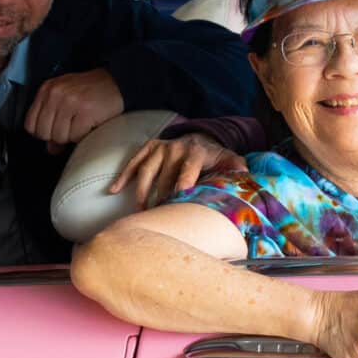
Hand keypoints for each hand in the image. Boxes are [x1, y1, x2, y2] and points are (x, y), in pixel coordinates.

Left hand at [24, 68, 124, 147]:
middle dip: (57, 136)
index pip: (30, 124)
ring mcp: (70, 102)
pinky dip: (84, 136)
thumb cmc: (91, 92)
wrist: (119, 82)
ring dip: (72, 136)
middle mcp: (55, 94)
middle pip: (43, 133)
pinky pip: (75, 137)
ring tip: (83, 124)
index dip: (43, 132)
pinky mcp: (85, 111)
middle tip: (72, 127)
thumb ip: (53, 120)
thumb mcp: (67, 100)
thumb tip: (50, 148)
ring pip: (58, 137)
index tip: (57, 128)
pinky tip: (91, 124)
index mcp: (46, 89)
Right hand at [108, 133, 247, 207]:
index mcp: (196, 152)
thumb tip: (245, 178)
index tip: (177, 202)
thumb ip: (237, 169)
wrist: (201, 138)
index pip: (187, 171)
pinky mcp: (149, 148)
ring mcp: (160, 148)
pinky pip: (133, 162)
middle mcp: (175, 147)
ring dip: (141, 192)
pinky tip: (113, 191)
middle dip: (160, 198)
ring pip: (146, 171)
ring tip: (139, 212)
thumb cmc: (215, 158)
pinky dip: (123, 176)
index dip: (182, 186)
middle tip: (157, 219)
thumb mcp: (230, 161)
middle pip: (164, 177)